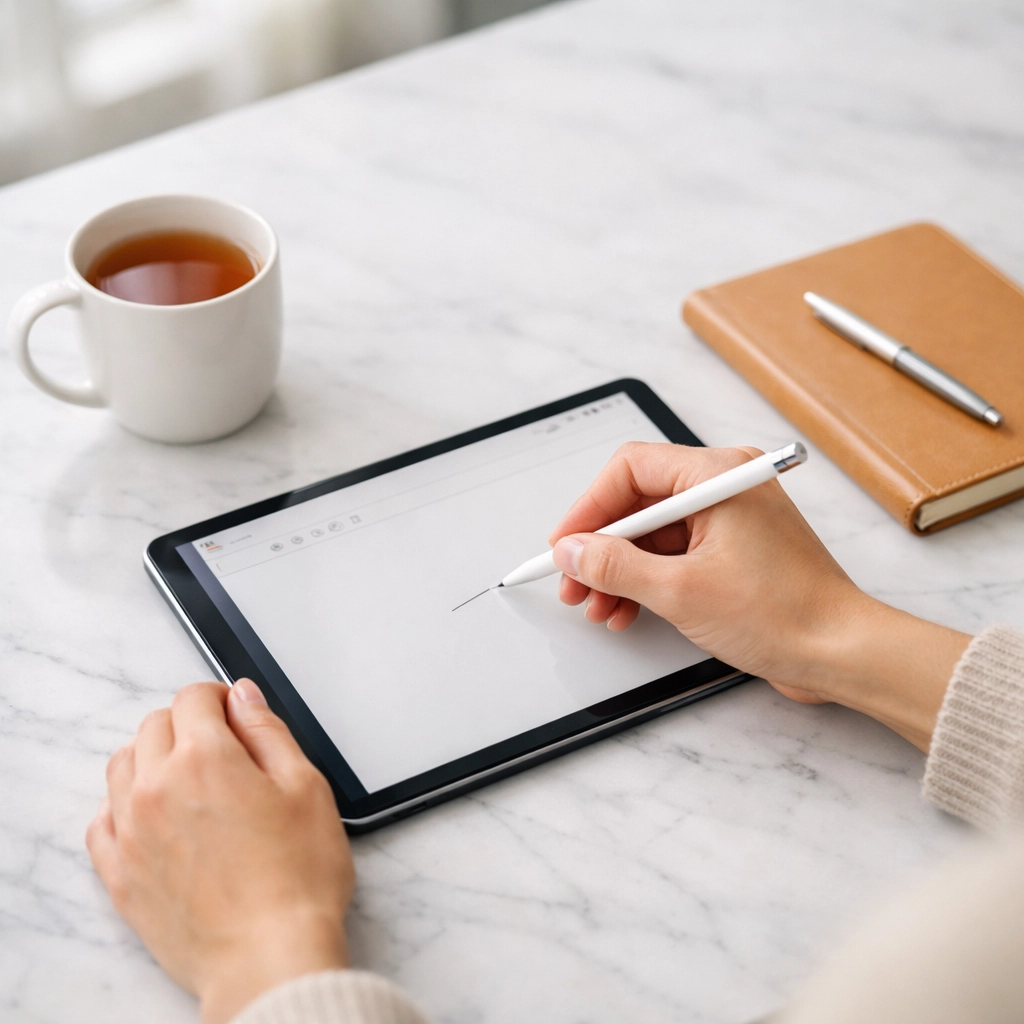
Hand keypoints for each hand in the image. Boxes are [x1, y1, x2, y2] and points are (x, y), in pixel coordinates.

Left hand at [86, 679, 353, 1023]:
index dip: (219, 697)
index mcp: (205, 759)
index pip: (193, 698)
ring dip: (153, 757)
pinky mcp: (120, 874)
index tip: (235, 714)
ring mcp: (131, 833)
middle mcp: (157, 787)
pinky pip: (101, 820)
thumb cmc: (297, 879)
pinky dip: (124, 805)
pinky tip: (155, 817)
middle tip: (222, 748)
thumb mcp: (305, 786)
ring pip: (122, 765)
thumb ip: (268, 731)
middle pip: (154, 726)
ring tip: (190, 780)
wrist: (269, 957)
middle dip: (188, 723)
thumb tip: (242, 696)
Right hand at [548, 442, 969, 749]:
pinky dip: (646, 580)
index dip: (589, 508)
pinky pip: (674, 553)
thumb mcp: (680, 590)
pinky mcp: (733, 549)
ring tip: (598, 606)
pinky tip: (627, 609)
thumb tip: (574, 552)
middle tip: (574, 583)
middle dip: (601, 547)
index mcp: (718, 475)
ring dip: (619, 570)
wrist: (841, 653)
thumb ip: (616, 566)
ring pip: (652, 533)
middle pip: (638, 502)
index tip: (566, 545)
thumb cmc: (786, 614)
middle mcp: (724, 487)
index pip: (631, 469)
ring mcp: (730, 518)